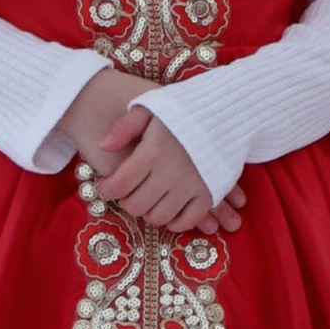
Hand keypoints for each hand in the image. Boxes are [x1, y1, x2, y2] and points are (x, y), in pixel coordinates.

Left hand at [71, 70, 243, 232]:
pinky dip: (176, 222)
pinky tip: (169, 210)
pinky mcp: (209, 193)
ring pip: (158, 217)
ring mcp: (192, 186)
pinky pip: (188, 220)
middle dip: (126, 201)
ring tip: (148, 198)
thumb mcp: (150, 107)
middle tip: (128, 192)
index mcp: (153, 151)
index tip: (108, 185)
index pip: (119, 185)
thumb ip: (125, 126)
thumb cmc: (183, 108)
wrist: (226, 109)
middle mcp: (171, 173)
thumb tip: (103, 146)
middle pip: (136, 205)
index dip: (107, 189)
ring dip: (148, 212)